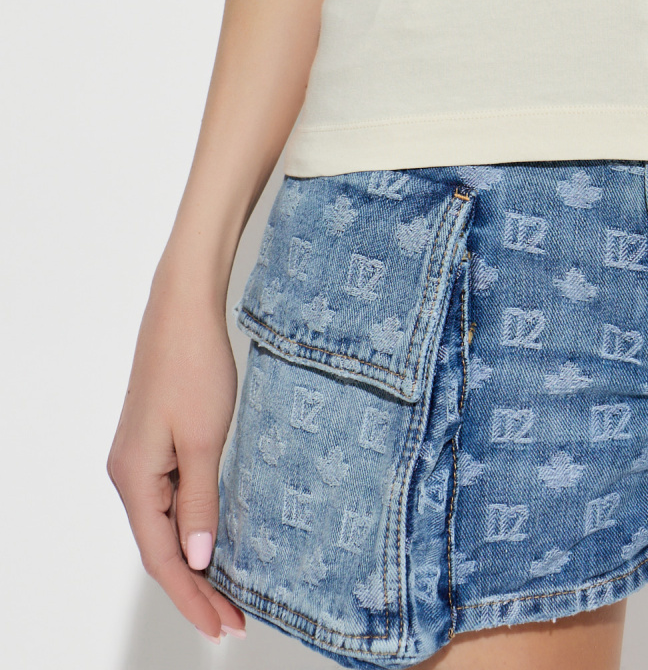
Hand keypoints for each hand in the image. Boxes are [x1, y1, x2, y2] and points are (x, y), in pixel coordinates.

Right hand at [107, 266, 246, 639]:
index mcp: (134, 478)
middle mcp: (129, 473)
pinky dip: (193, 525)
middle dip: (196, 587)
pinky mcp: (157, 439)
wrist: (185, 305)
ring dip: (196, 559)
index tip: (222, 626)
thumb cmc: (193, 363)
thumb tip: (198, 558)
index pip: (162, 558)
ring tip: (229, 591)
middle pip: (161, 548)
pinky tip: (215, 537)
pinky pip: (172, 497)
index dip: (192, 597)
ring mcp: (141, 456)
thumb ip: (200, 501)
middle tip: (233, 619)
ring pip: (166, 524)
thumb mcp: (203, 438)